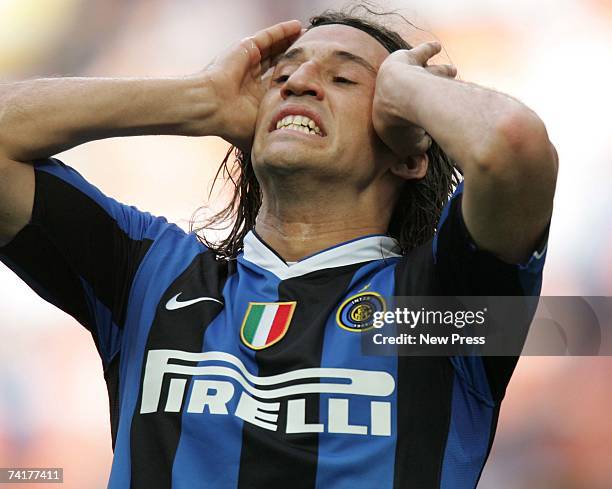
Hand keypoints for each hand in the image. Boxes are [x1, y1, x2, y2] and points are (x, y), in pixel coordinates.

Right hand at [195, 20, 301, 150]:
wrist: (212, 107)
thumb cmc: (233, 123)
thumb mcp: (259, 131)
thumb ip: (272, 134)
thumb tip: (288, 147)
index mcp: (253, 98)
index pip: (278, 88)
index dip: (293, 84)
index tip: (311, 84)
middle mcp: (251, 78)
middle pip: (277, 65)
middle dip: (293, 61)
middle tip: (311, 56)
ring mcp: (248, 62)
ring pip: (274, 49)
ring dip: (290, 43)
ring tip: (308, 37)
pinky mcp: (246, 48)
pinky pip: (268, 36)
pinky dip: (283, 30)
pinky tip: (298, 26)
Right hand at [372, 41, 456, 159]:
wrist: (397, 97)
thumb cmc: (400, 125)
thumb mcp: (408, 145)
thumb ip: (418, 144)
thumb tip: (428, 142)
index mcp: (392, 114)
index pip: (407, 118)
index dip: (419, 123)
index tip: (429, 126)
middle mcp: (396, 93)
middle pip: (421, 93)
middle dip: (435, 94)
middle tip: (446, 94)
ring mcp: (404, 75)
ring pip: (428, 73)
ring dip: (441, 71)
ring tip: (452, 69)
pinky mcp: (408, 58)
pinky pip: (421, 52)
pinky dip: (428, 49)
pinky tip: (437, 46)